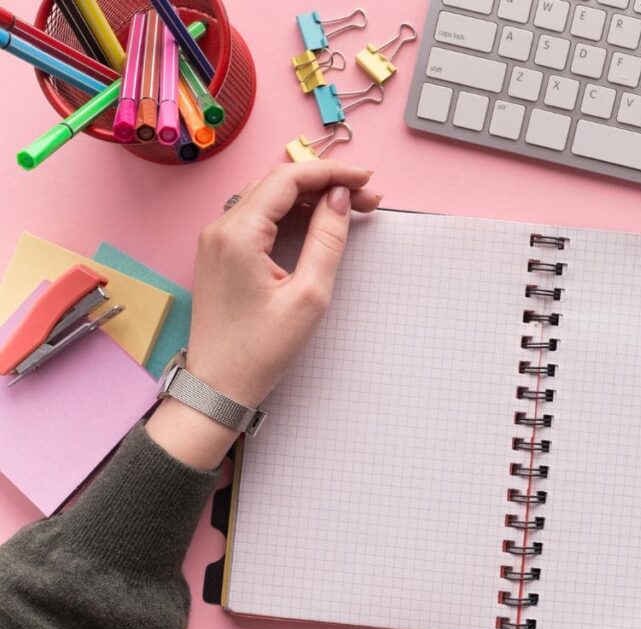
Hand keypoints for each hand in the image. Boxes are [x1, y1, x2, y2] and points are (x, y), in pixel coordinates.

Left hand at [146, 161, 381, 468]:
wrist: (217, 386)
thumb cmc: (261, 349)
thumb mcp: (309, 295)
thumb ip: (327, 240)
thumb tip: (339, 198)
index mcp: (239, 233)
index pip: (288, 179)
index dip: (331, 173)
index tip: (366, 181)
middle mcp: (221, 226)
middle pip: (278, 183)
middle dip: (325, 183)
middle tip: (367, 198)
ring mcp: (216, 239)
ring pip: (268, 197)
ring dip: (310, 196)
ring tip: (350, 207)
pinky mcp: (220, 252)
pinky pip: (258, 216)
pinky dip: (291, 212)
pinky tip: (318, 220)